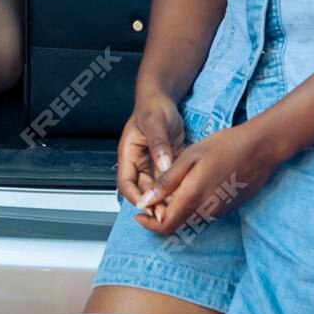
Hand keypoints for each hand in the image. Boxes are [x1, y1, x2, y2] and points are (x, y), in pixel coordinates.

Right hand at [117, 88, 185, 207]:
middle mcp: (139, 164)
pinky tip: (187, 195)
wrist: (163, 100)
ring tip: (179, 205)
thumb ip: (158, 144)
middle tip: (168, 213)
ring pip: (158, 189)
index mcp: (128, 155)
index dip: (135, 197)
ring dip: (166, 199)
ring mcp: (153, 166)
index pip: (125, 183)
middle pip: (143, 190)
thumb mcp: (155, 123)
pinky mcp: (167, 165)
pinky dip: (177, 190)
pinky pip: (170, 181)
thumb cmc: (153, 108)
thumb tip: (163, 165)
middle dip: (154, 203)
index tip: (148, 206)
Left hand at [136, 119, 279, 235]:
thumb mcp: (189, 157)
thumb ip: (166, 182)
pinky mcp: (227, 208)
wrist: (260, 148)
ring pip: (189, 218)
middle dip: (160, 213)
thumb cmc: (224, 147)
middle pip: (176, 224)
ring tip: (174, 182)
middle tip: (154, 192)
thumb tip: (144, 202)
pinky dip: (191, 203)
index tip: (138, 212)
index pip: (165, 226)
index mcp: (193, 198)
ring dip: (176, 208)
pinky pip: (203, 212)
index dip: (148, 223)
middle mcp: (207, 211)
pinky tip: (194, 181)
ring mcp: (219, 211)